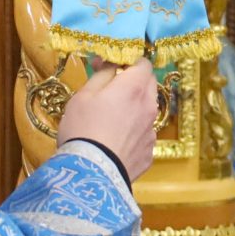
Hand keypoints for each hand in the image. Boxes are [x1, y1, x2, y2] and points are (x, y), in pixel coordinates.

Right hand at [59, 60, 159, 180]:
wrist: (90, 174)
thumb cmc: (82, 129)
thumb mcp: (84, 95)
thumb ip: (102, 74)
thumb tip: (110, 63)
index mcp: (135, 88)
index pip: (143, 63)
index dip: (128, 61)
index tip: (110, 67)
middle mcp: (149, 107)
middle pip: (149, 85)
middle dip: (134, 81)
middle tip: (110, 89)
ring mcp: (152, 132)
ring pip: (147, 110)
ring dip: (135, 107)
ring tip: (111, 119)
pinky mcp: (150, 153)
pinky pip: (144, 134)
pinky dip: (133, 131)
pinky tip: (115, 141)